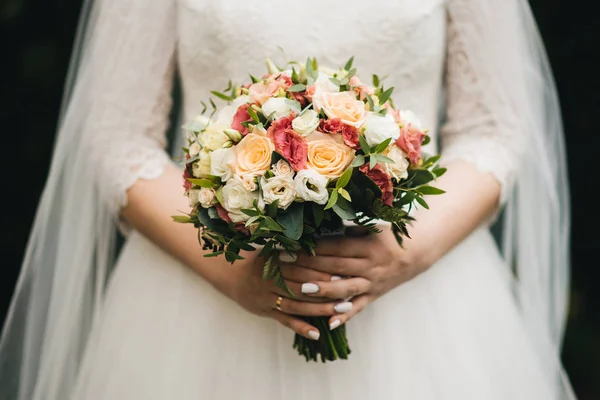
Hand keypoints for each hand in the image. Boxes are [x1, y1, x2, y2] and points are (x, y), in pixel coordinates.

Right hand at [221, 251, 356, 341]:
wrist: (232, 275)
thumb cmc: (259, 260)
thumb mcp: (272, 251)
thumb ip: (293, 251)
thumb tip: (322, 245)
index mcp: (273, 264)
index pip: (300, 268)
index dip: (321, 271)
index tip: (341, 271)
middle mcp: (270, 282)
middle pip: (300, 288)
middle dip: (324, 291)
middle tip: (348, 292)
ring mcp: (268, 299)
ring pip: (296, 306)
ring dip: (319, 309)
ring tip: (341, 310)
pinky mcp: (267, 312)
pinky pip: (285, 321)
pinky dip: (301, 328)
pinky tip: (316, 334)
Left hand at [282, 226, 425, 329]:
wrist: (416, 254)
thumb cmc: (389, 237)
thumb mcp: (373, 227)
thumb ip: (352, 227)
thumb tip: (328, 223)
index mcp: (368, 246)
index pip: (336, 246)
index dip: (314, 246)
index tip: (292, 245)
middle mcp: (370, 265)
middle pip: (336, 266)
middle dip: (309, 265)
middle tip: (285, 263)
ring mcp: (372, 283)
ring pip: (345, 288)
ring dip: (324, 290)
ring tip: (302, 290)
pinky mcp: (373, 296)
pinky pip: (358, 308)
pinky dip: (344, 316)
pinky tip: (329, 324)